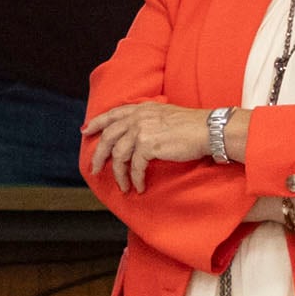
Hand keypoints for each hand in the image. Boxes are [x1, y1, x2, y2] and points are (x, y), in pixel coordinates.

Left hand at [83, 100, 216, 193]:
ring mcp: (141, 130)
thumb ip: (148, 120)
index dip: (97, 123)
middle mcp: (138, 117)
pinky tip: (139, 187)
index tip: (86, 131)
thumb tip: (137, 134)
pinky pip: (135, 167)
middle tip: (95, 169)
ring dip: (119, 174)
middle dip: (99, 155)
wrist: (208, 129)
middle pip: (108, 137)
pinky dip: (135, 179)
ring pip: (119, 155)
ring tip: (123, 186)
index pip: (112, 114)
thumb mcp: (164, 114)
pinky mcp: (148, 145)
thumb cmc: (192, 125)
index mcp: (141, 108)